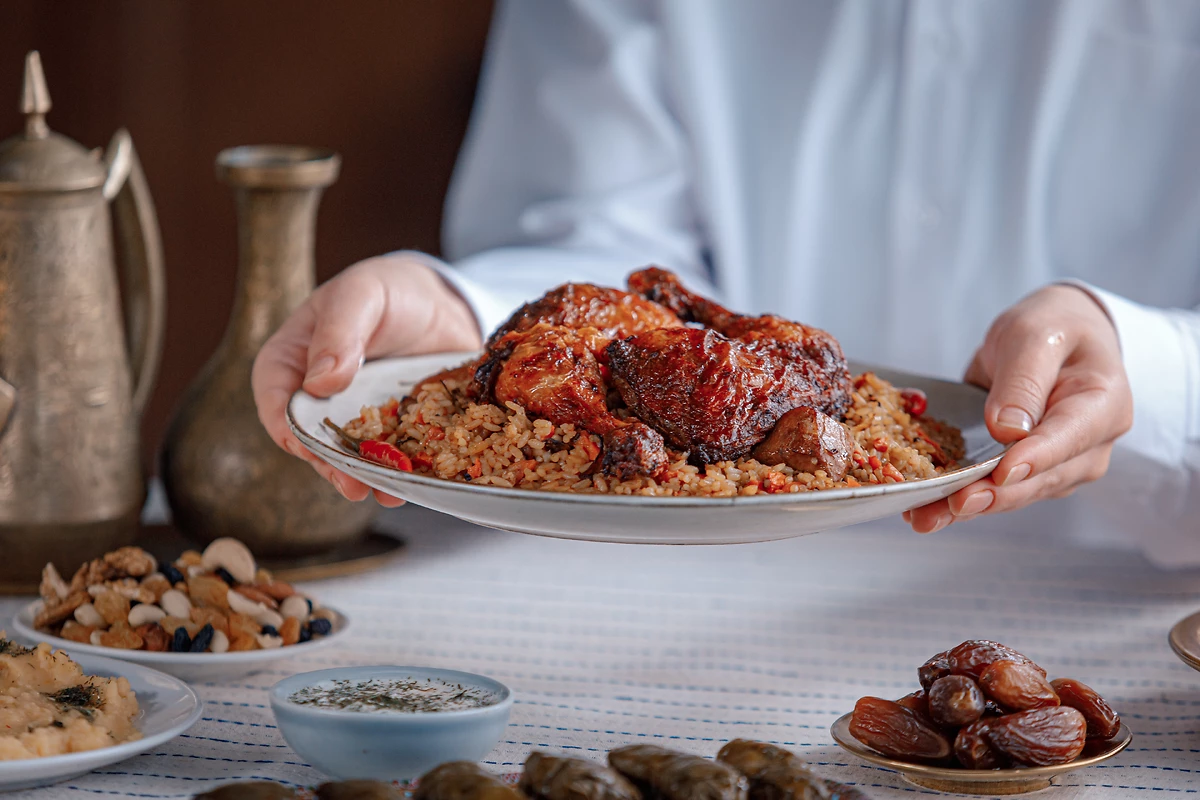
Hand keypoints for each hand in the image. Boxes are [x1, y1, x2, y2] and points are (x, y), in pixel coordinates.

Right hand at [251, 254, 481, 503]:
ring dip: (365, 477)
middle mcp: (319, 397)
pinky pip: (392, 455)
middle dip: (331, 466)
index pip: (277, 400)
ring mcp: (357, 417)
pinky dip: (400, 471)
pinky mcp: (393, 428)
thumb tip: (320, 382)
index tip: (306, 448)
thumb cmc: (386, 290)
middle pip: (314, 440)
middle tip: (351, 484)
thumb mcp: (360, 295)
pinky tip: (411, 484)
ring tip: (383, 493)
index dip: (288, 428)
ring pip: (352, 455)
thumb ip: (339, 332)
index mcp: (292, 361)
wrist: (438, 301)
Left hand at [904, 284, 1132, 532]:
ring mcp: (1059, 465)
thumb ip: (1024, 380)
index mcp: (1103, 405)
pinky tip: (926, 512)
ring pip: (1015, 493)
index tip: (1002, 473)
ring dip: (969, 506)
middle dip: (994, 494)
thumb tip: (1008, 429)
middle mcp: (1087, 446)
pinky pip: (996, 490)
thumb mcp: (1035, 336)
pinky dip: (959, 500)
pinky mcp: (1028, 472)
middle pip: (1040, 478)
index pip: (1068, 438)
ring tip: (925, 517)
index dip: (1034, 459)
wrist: (1056, 336)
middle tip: (952, 504)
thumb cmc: (1053, 329)